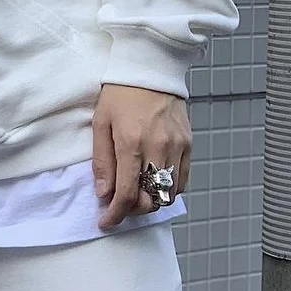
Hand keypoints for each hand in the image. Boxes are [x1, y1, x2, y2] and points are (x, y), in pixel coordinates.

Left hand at [92, 84, 190, 229]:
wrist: (151, 68)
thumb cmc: (120, 93)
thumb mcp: (101, 123)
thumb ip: (102, 161)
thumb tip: (104, 193)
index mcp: (131, 143)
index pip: (127, 194)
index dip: (115, 214)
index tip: (106, 222)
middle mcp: (158, 148)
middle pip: (151, 200)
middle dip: (133, 210)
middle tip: (119, 206)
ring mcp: (177, 146)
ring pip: (169, 194)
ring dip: (152, 201)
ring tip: (137, 194)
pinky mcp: (189, 143)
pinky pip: (183, 180)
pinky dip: (169, 189)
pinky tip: (155, 184)